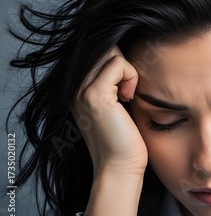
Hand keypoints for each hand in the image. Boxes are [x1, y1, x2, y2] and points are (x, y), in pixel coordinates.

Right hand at [71, 45, 146, 175]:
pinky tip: (128, 97)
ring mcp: (81, 90)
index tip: (125, 87)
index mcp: (77, 89)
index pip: (97, 53)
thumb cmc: (124, 139)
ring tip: (127, 94)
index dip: (118, 63)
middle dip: (123, 63)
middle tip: (128, 90)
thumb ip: (113, 82)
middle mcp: (73, 87)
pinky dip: (131, 76)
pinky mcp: (95, 94)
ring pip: (111, 52)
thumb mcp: (116, 105)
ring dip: (128, 70)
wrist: (120, 166)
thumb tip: (124, 58)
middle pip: (103, 48)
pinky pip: (118, 64)